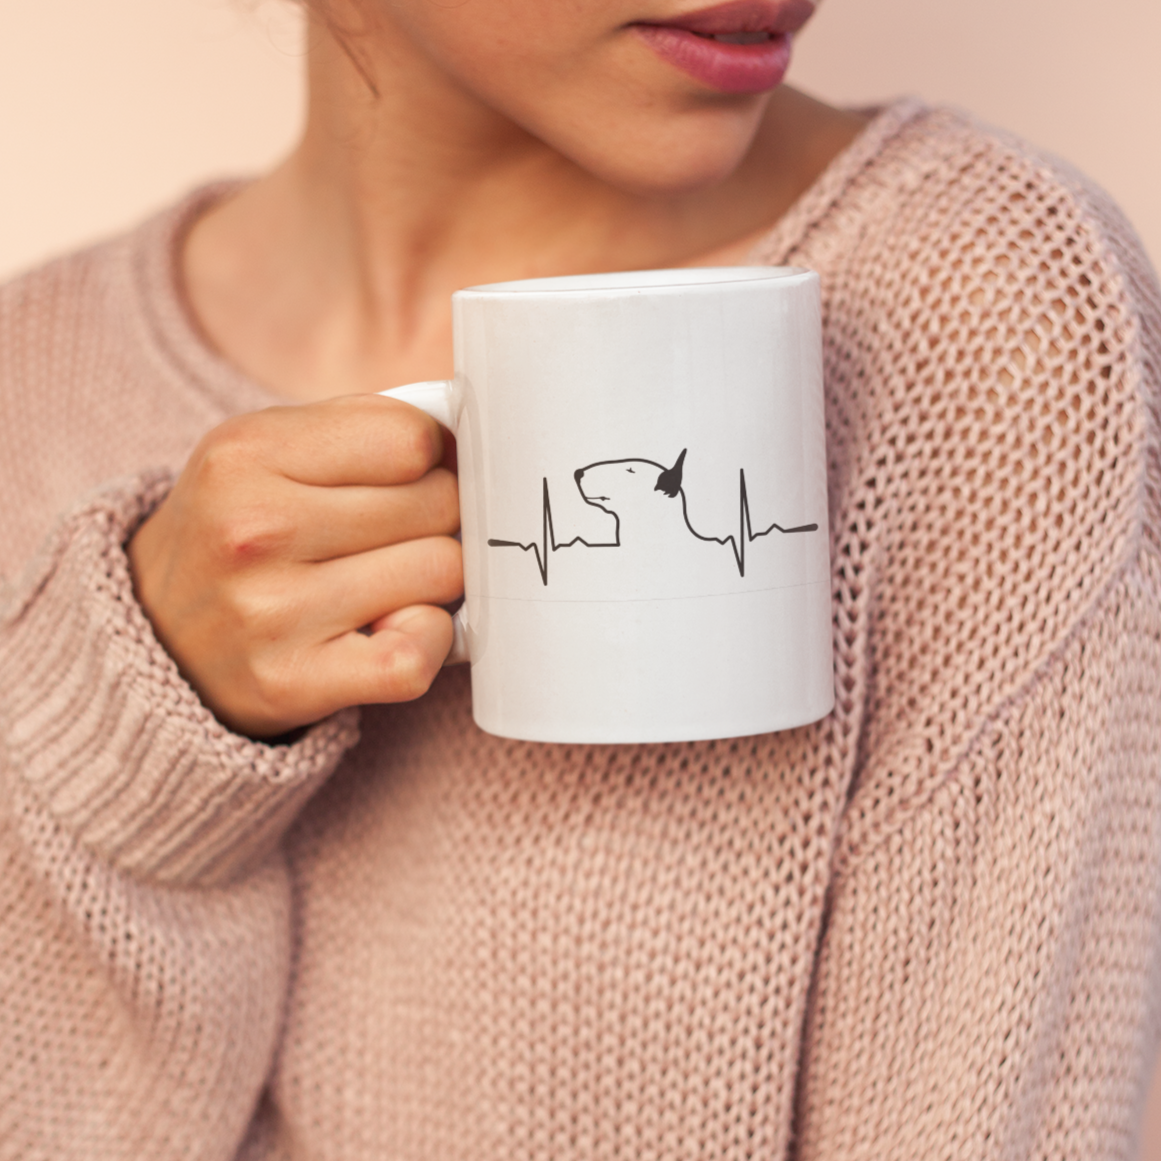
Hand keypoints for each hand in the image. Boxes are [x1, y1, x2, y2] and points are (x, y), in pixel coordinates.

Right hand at [128, 394, 461, 738]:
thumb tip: (470, 437)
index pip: (413, 438)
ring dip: (436, 581)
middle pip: (438, 505)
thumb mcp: (269, 451)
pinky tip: (398, 628)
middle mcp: (253, 529)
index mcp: (248, 453)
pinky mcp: (291, 682)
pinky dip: (428, 642)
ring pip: (441, 573)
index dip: (431, 458)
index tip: (410, 479)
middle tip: (402, 536)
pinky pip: (415, 656)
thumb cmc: (242, 531)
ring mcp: (271, 612)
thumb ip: (365, 427)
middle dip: (439, 519)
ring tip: (393, 581)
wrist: (154, 636)